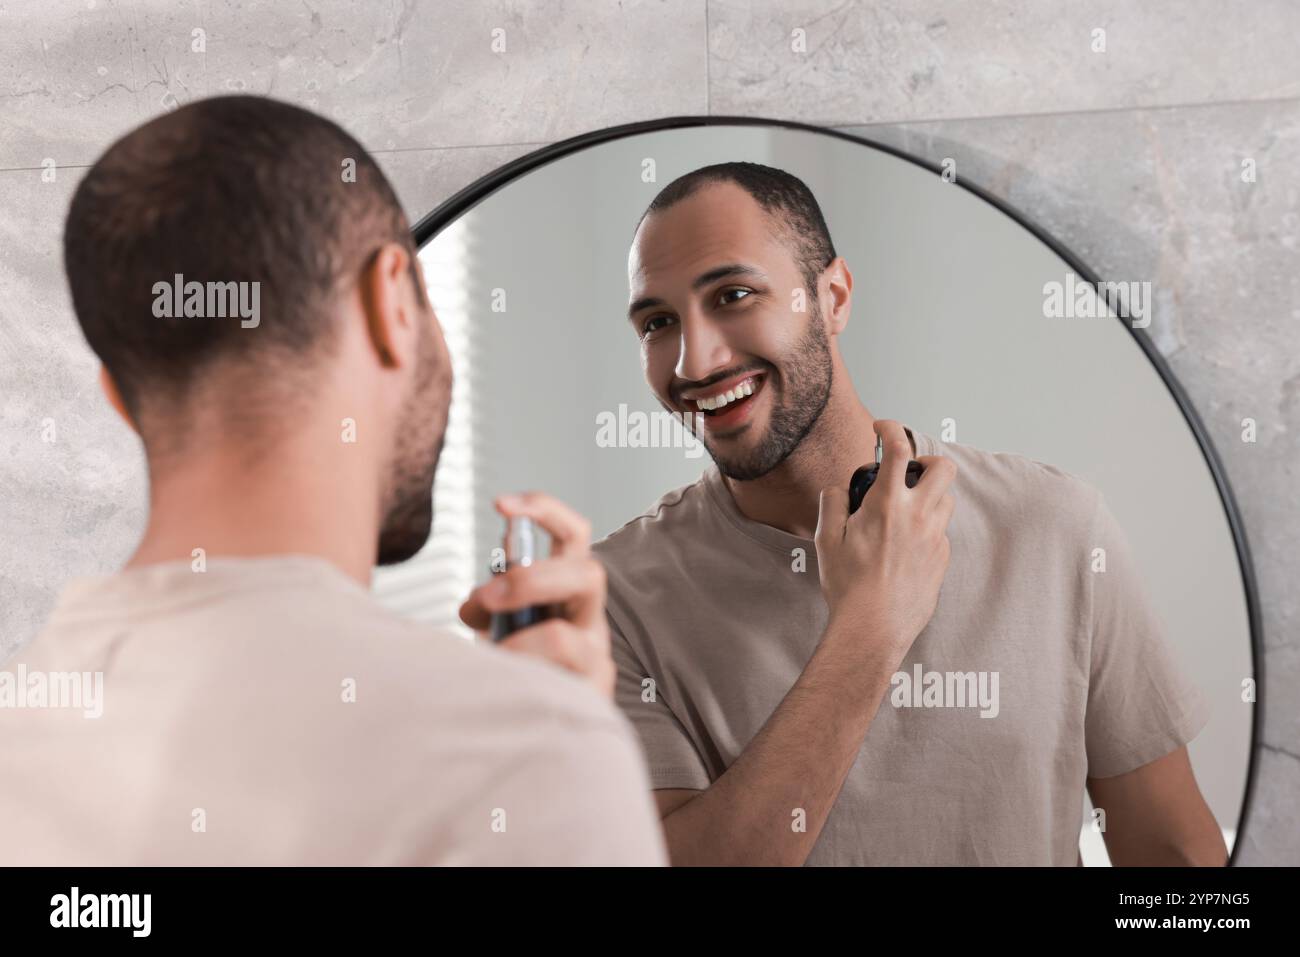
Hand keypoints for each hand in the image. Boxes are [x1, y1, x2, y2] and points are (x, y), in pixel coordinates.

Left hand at [459, 491, 615, 699]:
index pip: (572, 536)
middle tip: (487, 599)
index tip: (500, 505)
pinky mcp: (590, 701)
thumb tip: (474, 603)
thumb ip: (491, 608)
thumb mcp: (502, 628)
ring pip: (566, 639)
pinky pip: (555, 685)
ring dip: (518, 645)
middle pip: (588, 574)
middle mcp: (590, 619)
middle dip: (532, 579)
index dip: (543, 512)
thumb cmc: (522, 669)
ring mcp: (596, 661)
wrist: (544, 733)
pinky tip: (506, 689)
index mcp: (569, 591)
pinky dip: (520, 682)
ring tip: (495, 661)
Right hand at [814, 419, 956, 661]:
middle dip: (927, 460)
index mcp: (887, 504)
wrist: (873, 628)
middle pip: (943, 467)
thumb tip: (840, 489)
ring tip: (904, 510)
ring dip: (929, 494)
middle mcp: (918, 515)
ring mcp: (935, 538)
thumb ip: (833, 503)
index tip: (882, 428)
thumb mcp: (826, 539)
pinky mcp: (942, 559)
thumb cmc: (848, 587)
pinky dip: (927, 527)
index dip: (890, 428)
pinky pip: (941, 531)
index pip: (898, 448)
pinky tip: (905, 544)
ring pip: (946, 499)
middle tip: (908, 471)